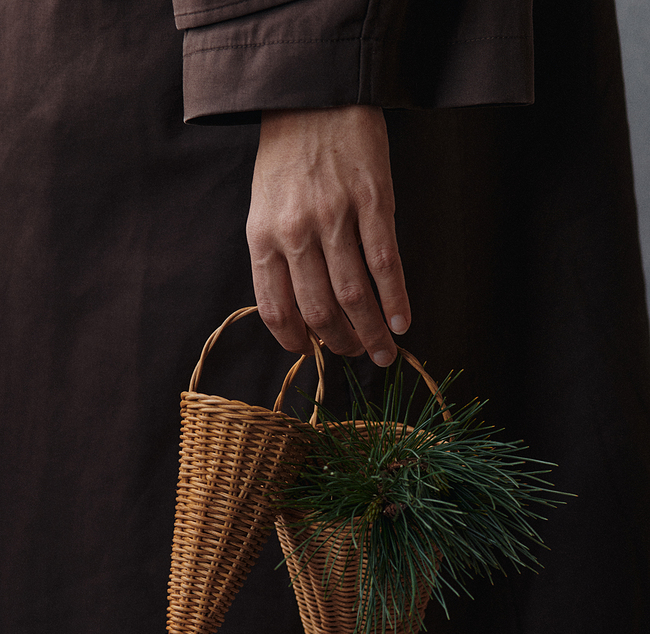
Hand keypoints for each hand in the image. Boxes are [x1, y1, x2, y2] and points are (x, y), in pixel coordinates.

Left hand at [246, 106, 409, 365]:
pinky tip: (402, 322)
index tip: (311, 350)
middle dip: (340, 343)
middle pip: (320, 309)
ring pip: (355, 294)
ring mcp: (336, 217)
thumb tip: (302, 310)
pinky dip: (396, 300)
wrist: (314, 96)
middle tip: (356, 355)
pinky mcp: (373, 202)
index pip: (275, 307)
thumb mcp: (264, 207)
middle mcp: (296, 232)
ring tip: (383, 352)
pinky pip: (386, 264)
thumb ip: (278, 255)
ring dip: (371, 332)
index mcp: (263, 236)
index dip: (294, 338)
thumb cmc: (287, 157)